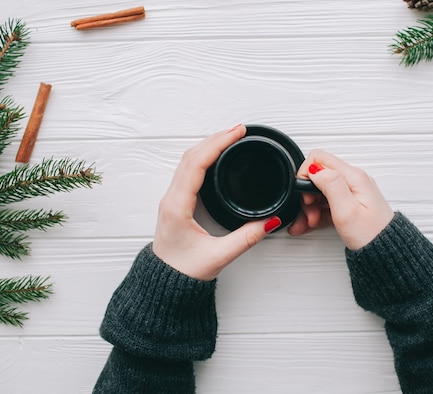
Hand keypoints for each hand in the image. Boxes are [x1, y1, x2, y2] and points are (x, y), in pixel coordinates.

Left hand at [152, 124, 281, 280]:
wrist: (164, 283)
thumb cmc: (182, 271)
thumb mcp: (218, 257)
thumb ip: (246, 239)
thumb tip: (269, 223)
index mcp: (177, 207)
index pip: (196, 164)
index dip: (217, 144)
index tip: (236, 133)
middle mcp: (171, 199)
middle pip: (191, 156)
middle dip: (216, 139)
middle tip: (239, 130)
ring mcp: (172, 198)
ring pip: (188, 160)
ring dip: (209, 145)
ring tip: (230, 137)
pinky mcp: (176, 201)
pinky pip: (187, 169)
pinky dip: (203, 156)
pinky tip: (215, 155)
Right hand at [288, 150, 393, 249]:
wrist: (386, 253)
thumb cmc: (371, 234)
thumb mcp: (347, 210)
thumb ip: (330, 184)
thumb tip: (314, 168)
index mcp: (353, 177)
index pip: (319, 159)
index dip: (305, 176)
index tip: (306, 196)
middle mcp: (353, 181)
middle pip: (318, 176)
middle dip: (307, 195)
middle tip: (310, 213)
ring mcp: (351, 193)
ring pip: (320, 192)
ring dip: (310, 207)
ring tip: (311, 223)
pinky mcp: (350, 205)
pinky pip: (327, 203)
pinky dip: (317, 213)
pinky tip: (312, 225)